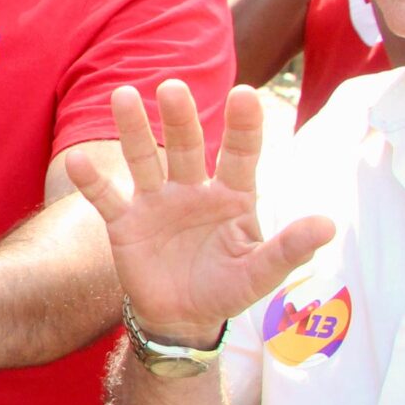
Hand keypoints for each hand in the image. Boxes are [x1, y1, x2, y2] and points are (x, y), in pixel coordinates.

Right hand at [63, 81, 335, 342]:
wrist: (181, 317)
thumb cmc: (227, 288)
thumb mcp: (261, 272)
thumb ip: (289, 248)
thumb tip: (329, 225)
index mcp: (232, 196)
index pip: (240, 154)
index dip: (243, 126)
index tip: (245, 94)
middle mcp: (192, 189)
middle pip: (186, 146)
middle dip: (179, 117)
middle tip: (172, 87)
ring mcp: (156, 203)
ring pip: (144, 159)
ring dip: (133, 129)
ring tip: (122, 96)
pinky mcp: (125, 223)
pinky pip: (106, 198)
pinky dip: (90, 181)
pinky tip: (75, 162)